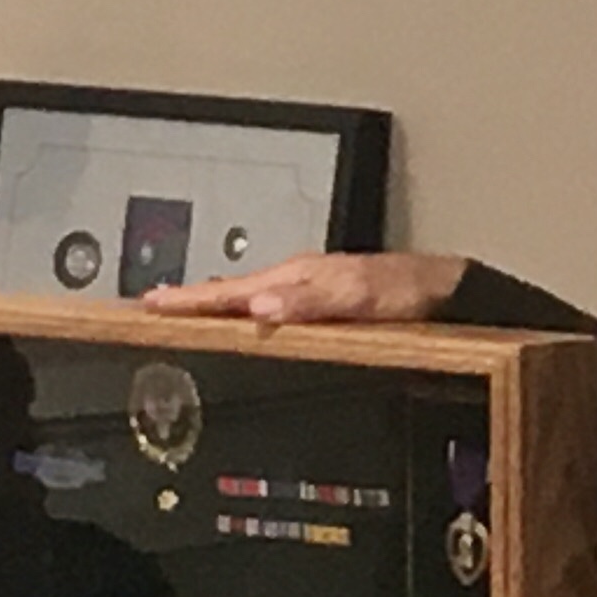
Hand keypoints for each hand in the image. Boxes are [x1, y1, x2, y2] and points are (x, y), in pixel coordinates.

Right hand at [143, 249, 465, 325]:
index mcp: (297, 277)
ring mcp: (309, 291)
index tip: (150, 303)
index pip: (230, 292)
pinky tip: (244, 319)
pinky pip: (270, 306)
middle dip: (189, 299)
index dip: (189, 300)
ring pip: (249, 297)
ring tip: (183, 310)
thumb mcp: (359, 298)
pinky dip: (244, 311)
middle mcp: (298, 281)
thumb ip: (309, 303)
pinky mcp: (323, 305)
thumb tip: (259, 309)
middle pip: (231, 291)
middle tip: (150, 305)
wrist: (446, 293)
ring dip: (214, 304)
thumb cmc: (408, 292)